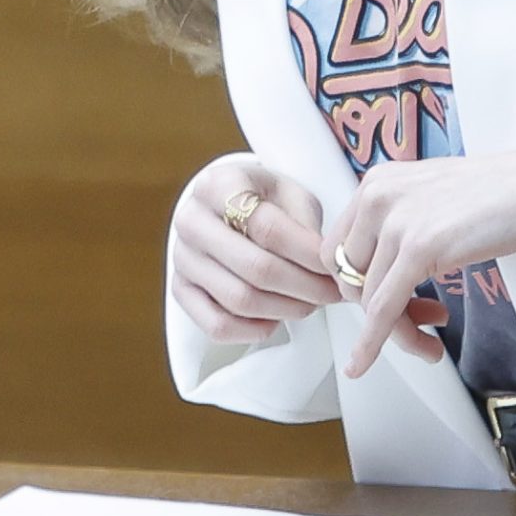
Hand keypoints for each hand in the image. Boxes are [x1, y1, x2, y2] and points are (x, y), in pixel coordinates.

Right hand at [171, 156, 343, 344]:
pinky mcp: (181, 289)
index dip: (308, 254)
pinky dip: (253, 330)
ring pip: (240, 300)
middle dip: (304, 287)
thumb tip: (323, 265)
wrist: (225, 208)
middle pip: (255, 267)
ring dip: (286, 310)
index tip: (335, 267)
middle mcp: (191, 220)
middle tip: (332, 293)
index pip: (267, 227)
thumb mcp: (289, 194)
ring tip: (311, 304)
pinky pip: (217, 325)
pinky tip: (277, 319)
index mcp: (217, 185)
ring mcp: (182, 258)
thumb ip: (304, 223)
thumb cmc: (264, 201)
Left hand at [323, 146, 515, 378]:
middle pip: (349, 276)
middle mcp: (376, 196)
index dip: (358, 286)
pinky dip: (373, 341)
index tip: (386, 305)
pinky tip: (365, 364)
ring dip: (396, 333)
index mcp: (376, 182)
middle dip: (375, 311)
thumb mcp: (430, 200)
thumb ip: (399, 225)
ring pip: (369, 299)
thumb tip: (380, 273)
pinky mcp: (419, 246)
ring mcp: (395, 220)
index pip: (338, 249)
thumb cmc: (501, 194)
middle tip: (419, 326)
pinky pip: (383, 308)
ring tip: (430, 345)